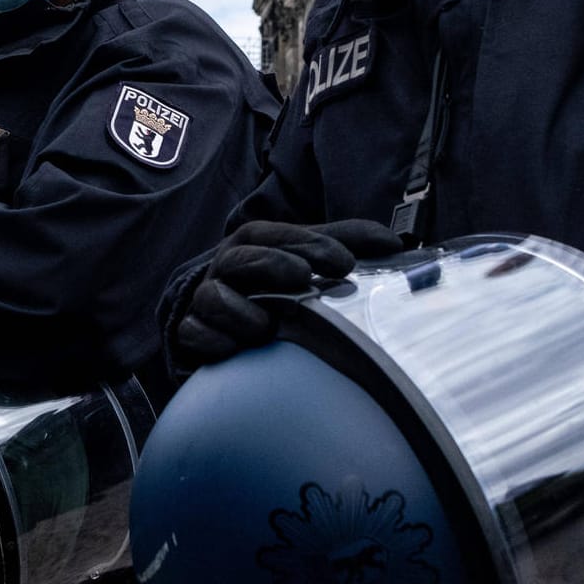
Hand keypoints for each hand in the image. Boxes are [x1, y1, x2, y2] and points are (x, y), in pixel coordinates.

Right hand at [176, 219, 401, 366]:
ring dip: (242, 311)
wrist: (223, 324)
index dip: (307, 243)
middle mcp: (225, 270)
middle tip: (303, 279)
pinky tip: (236, 348)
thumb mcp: (308, 259)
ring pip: (213, 297)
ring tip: (268, 326)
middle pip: (240, 258)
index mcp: (253, 245)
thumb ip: (345, 244)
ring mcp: (205, 302)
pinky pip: (193, 334)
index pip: (274, 234)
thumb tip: (393, 244)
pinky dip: (214, 340)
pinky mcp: (191, 334)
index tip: (343, 262)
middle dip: (272, 265)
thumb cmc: (273, 286)